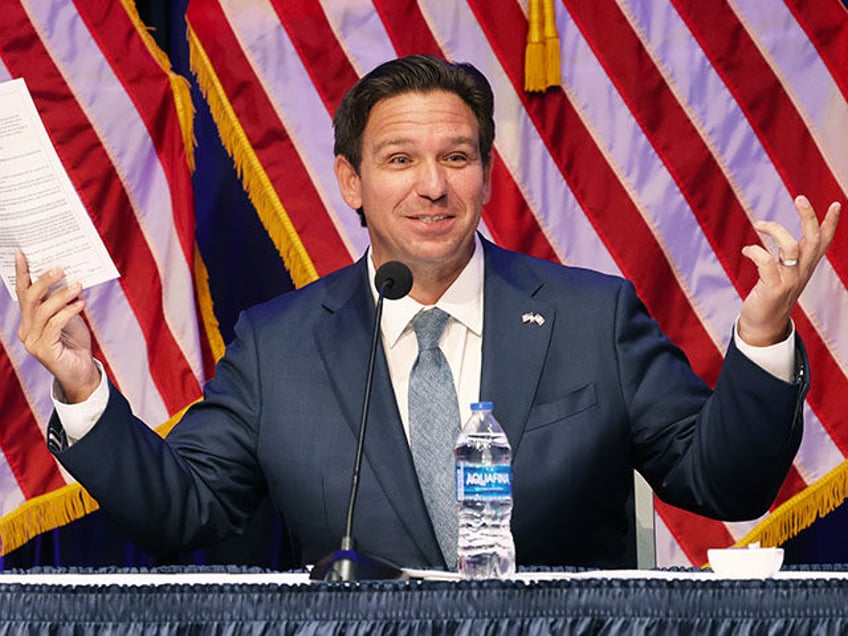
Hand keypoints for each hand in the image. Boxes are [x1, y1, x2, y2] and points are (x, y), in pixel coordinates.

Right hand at [15, 253, 99, 402]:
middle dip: (44, 281)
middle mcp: (26, 330)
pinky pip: (54, 325)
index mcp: (29, 321)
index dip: (22, 274)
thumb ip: (64, 301)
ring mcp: (32, 342)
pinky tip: (80, 304)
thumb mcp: (70, 317)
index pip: (23, 293)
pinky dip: (68, 312)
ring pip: (43, 311)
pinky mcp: (44, 350)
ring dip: (61, 295)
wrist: (82, 372)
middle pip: (30, 299)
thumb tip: (70, 277)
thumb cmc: (75, 344)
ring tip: (77, 286)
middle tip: (60, 268)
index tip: (22, 254)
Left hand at [738, 195, 840, 345]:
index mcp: (805, 267)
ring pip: (790, 248)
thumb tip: (775, 233)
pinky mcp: (773, 289)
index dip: (831, 224)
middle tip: (800, 197)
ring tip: (759, 224)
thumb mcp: (783, 273)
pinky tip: (746, 250)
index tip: (837, 204)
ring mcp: (789, 281)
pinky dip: (755, 252)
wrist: (763, 326)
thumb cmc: (770, 296)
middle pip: (812, 240)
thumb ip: (785, 256)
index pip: (823, 242)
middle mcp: (801, 272)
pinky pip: (767, 263)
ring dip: (775, 230)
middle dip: (808, 217)